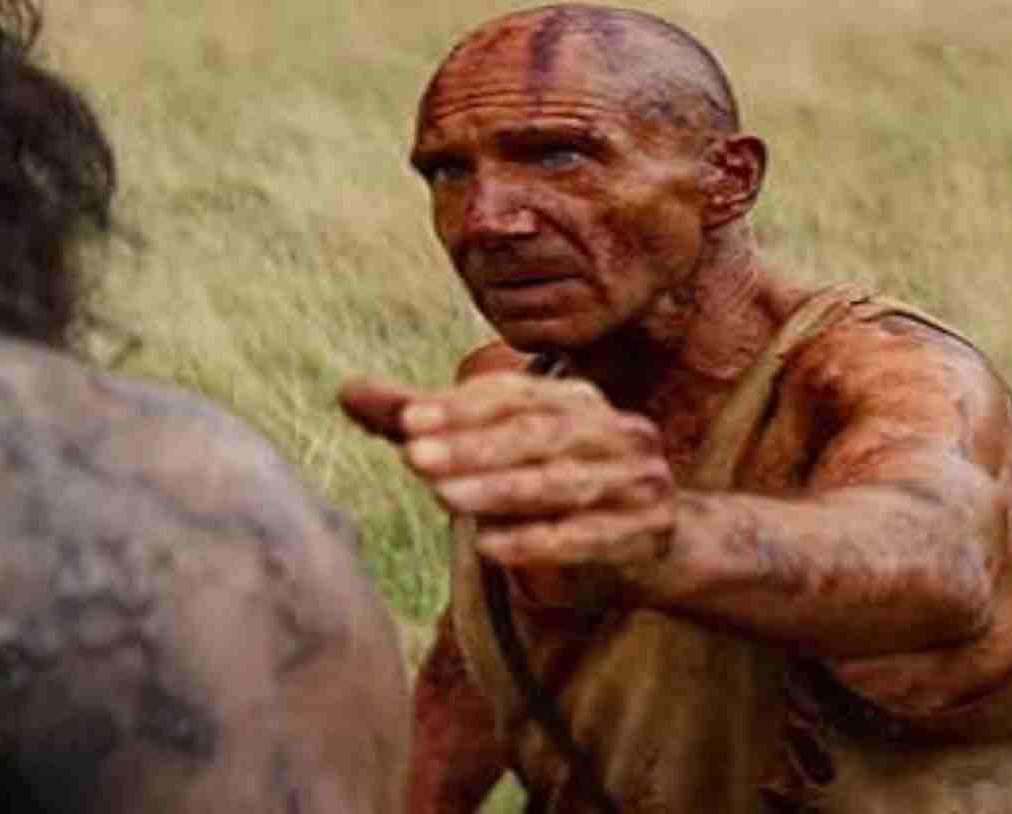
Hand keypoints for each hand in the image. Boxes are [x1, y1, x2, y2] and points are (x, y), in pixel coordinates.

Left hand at [340, 371, 677, 598]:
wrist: (664, 546)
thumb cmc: (564, 491)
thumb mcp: (503, 453)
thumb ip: (429, 424)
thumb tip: (347, 391)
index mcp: (575, 402)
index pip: (515, 396)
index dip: (461, 406)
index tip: (406, 420)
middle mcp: (612, 432)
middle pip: (537, 435)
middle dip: (473, 446)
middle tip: (413, 457)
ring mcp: (635, 483)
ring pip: (561, 484)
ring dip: (500, 489)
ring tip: (443, 496)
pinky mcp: (644, 534)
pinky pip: (587, 538)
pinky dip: (538, 542)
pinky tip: (490, 546)